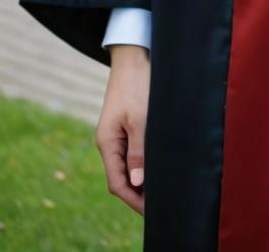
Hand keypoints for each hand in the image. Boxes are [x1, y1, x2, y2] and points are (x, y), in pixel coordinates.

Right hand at [96, 44, 149, 215]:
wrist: (133, 57)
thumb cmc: (137, 85)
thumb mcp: (141, 119)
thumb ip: (138, 151)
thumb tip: (138, 181)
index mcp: (107, 142)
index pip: (117, 182)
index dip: (134, 199)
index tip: (151, 211)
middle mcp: (109, 142)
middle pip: (121, 177)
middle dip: (139, 193)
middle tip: (160, 205)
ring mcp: (116, 135)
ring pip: (127, 166)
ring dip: (142, 179)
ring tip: (162, 190)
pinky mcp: (125, 126)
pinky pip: (132, 152)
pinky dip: (143, 164)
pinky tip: (157, 168)